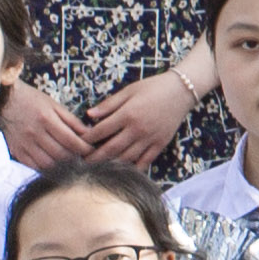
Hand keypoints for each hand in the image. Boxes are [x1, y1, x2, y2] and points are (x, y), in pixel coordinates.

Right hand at [0, 79, 98, 166]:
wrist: (3, 101)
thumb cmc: (31, 100)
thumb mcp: (53, 105)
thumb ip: (71, 120)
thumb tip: (89, 134)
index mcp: (46, 119)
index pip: (70, 140)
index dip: (84, 148)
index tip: (92, 150)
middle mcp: (34, 133)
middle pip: (61, 154)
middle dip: (76, 158)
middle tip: (84, 158)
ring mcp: (24, 144)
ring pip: (48, 163)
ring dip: (62, 165)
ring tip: (71, 161)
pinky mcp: (17, 152)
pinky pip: (34, 167)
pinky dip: (47, 168)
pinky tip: (54, 164)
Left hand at [85, 65, 202, 170]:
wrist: (181, 91)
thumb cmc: (153, 88)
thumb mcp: (129, 91)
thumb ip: (109, 104)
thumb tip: (89, 115)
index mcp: (128, 114)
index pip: (101, 131)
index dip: (87, 138)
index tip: (77, 143)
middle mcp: (138, 129)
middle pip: (111, 149)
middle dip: (94, 158)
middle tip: (82, 163)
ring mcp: (150, 139)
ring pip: (126, 158)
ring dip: (111, 164)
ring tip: (98, 169)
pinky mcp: (160, 144)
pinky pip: (145, 161)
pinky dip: (133, 168)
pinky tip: (123, 171)